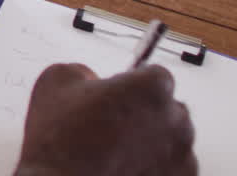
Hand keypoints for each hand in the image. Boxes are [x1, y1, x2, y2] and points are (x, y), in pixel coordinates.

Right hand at [15, 63, 196, 175]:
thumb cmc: (60, 142)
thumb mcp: (56, 81)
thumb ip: (83, 71)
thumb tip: (90, 79)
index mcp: (150, 88)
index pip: (156, 74)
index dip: (135, 83)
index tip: (122, 91)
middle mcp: (174, 118)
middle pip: (168, 107)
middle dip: (145, 113)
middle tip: (113, 123)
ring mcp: (181, 154)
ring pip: (171, 139)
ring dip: (151, 142)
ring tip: (115, 151)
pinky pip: (172, 167)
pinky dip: (155, 168)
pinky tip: (125, 167)